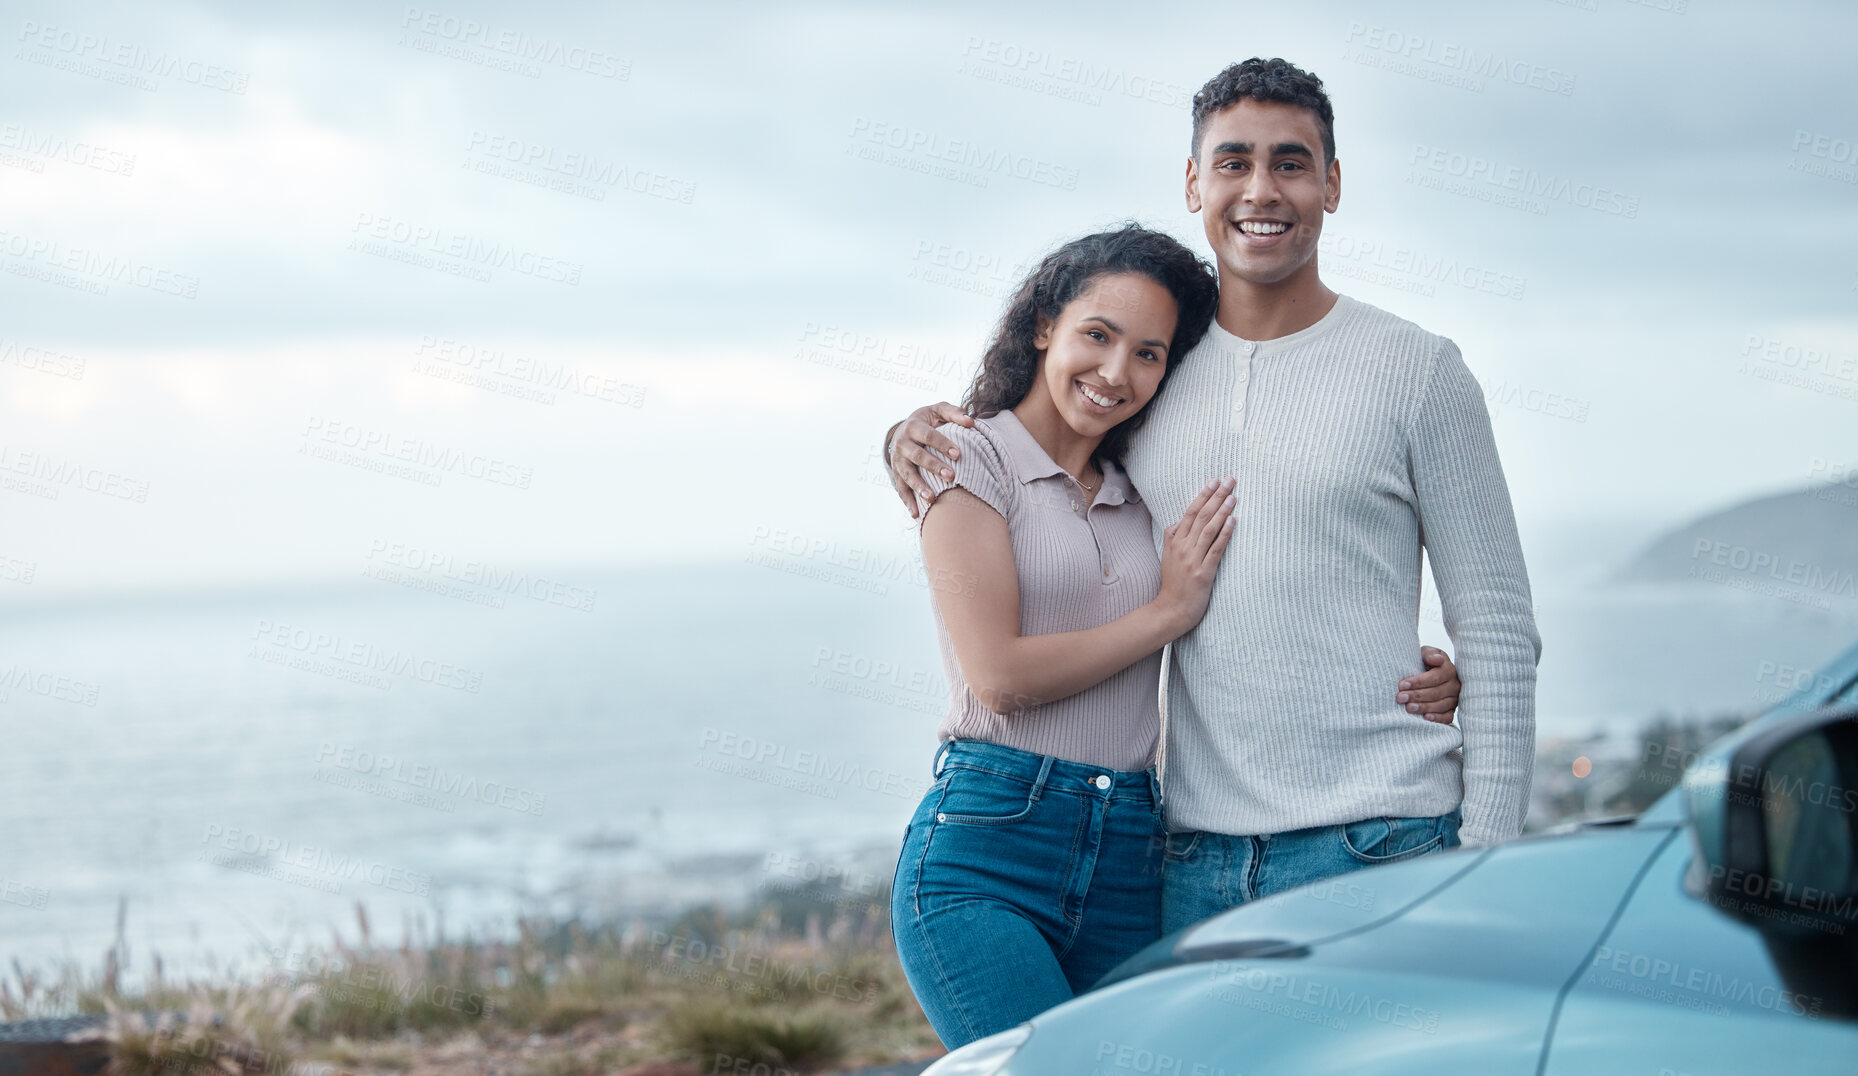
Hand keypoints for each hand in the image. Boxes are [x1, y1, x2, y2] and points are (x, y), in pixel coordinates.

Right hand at [887, 402, 973, 518]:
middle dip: (933, 466)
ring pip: (907, 475)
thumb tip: (971, 422)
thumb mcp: (939, 411)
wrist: (904, 429)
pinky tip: (916, 515)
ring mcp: (897, 461)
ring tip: (931, 498)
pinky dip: (907, 502)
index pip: (928, 435)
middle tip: (951, 476)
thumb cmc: (928, 420)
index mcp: (913, 426)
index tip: (958, 454)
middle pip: (917, 456)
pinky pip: (901, 490)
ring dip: (918, 487)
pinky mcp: (896, 474)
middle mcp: (902, 443)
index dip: (942, 444)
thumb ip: (955, 413)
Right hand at [1155, 478, 1236, 635]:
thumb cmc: (1173, 583)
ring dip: (1222, 511)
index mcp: (1174, 541)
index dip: (1203, 495)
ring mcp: (1193, 560)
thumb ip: (1172, 537)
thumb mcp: (1167, 556)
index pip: (1190, 512)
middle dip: (1216, 496)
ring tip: (1233, 496)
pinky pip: (1216, 549)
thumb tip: (1179, 521)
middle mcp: (1183, 547)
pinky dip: (1225, 534)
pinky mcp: (1204, 572)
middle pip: (1201, 516)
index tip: (1214, 481)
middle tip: (1229, 481)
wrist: (1171, 609)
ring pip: (1209, 529)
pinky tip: (1233, 521)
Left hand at [1398, 646, 1460, 723]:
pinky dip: (1438, 718)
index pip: (1436, 677)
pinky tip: (1425, 717)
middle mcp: (1455, 685)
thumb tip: (1437, 660)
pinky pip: (1448, 717)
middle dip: (1417, 695)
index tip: (1402, 685)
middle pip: (1437, 692)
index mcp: (1449, 670)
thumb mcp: (1425, 653)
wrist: (1426, 673)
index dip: (1419, 682)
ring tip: (1408, 708)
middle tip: (1400, 698)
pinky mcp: (1452, 710)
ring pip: (1441, 705)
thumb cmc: (1424, 662)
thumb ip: (1430, 654)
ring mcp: (1454, 699)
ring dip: (1424, 707)